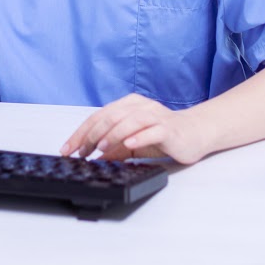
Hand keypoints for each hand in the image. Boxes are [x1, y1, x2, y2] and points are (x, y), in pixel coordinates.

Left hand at [60, 93, 210, 164]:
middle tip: (81, 151)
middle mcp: (141, 107)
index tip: (69, 148)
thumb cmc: (163, 136)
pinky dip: (139, 137)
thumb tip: (94, 159)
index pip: (99, 116)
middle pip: (112, 116)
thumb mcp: (133, 144)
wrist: (195, 133)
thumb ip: (115, 149)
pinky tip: (129, 144)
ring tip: (100, 147)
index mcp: (129, 105)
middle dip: (92, 134)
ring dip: (113, 134)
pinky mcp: (168, 128)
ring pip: (130, 120)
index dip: (81, 132)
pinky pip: (152, 131)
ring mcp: (155, 116)